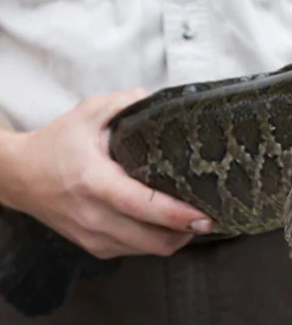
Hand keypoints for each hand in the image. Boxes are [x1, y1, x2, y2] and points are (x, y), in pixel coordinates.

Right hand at [0, 89, 213, 258]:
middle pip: (154, 239)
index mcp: (94, 181)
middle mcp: (94, 215)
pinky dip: (156, 241)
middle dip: (188, 231)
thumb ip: (126, 103)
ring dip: (175, 238)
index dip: (176, 214)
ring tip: (192, 220)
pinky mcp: (95, 247)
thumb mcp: (88, 113)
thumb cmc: (56, 144)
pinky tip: (165, 224)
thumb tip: (159, 101)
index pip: (141, 205)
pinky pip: (137, 251)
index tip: (204, 214)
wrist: (20, 177)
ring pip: (149, 250)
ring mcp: (94, 236)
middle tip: (210, 216)